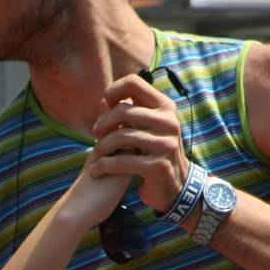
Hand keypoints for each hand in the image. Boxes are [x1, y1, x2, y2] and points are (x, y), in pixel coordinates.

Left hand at [89, 72, 190, 213]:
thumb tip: (104, 99)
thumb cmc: (154, 154)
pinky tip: (96, 170)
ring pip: (121, 136)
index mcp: (165, 106)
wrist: (174, 186)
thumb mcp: (146, 129)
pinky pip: (123, 161)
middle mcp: (169, 122)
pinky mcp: (158, 166)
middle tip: (95, 135)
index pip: (134, 83)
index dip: (113, 91)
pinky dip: (104, 166)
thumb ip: (129, 114)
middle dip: (103, 123)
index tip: (104, 106)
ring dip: (101, 147)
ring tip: (94, 156)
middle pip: (123, 110)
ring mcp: (165, 144)